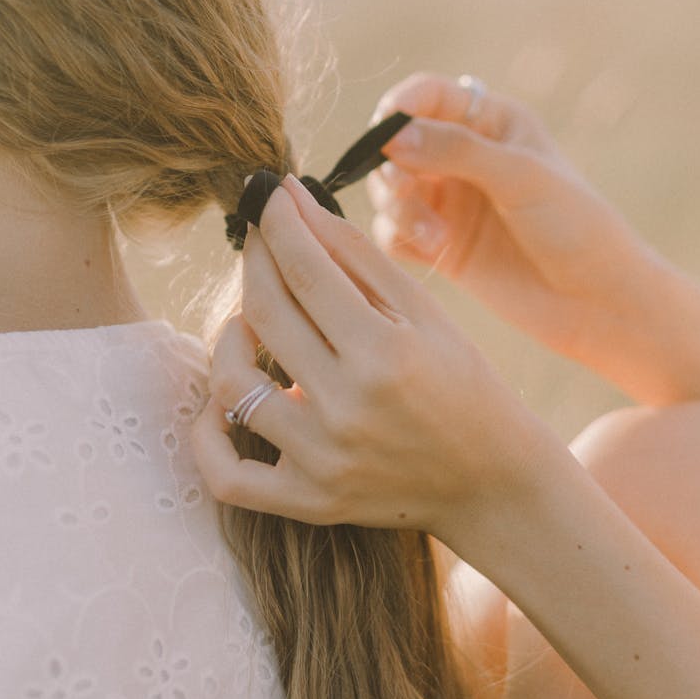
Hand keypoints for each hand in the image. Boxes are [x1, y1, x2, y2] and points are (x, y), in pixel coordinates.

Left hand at [190, 175, 547, 544]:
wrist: (491, 481)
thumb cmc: (464, 385)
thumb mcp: (426, 313)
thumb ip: (357, 254)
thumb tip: (294, 199)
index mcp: (386, 354)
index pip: (305, 270)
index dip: (277, 223)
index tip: (268, 196)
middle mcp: (348, 409)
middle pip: (264, 315)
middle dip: (254, 260)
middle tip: (260, 239)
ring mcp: (322, 461)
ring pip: (230, 386)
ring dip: (227, 337)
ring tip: (251, 321)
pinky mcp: (308, 502)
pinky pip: (225, 474)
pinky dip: (207, 434)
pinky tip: (223, 400)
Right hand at [369, 73, 660, 364]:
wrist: (596, 300)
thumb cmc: (574, 225)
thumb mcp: (521, 176)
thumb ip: (457, 151)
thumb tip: (391, 136)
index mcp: (491, 122)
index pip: (427, 95)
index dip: (399, 106)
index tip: (386, 130)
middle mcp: (463, 157)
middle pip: (396, 145)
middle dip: (392, 166)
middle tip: (407, 191)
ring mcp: (450, 203)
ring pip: (389, 190)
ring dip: (398, 209)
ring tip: (434, 237)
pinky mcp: (440, 245)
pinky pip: (394, 233)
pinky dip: (400, 238)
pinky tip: (436, 252)